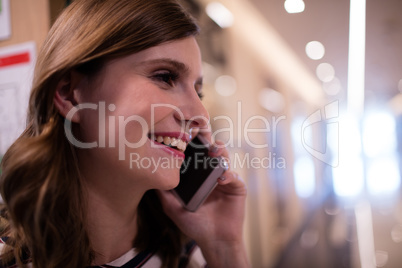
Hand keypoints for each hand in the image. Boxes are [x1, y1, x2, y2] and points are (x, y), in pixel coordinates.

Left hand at [157, 139, 248, 267]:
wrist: (214, 240)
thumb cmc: (194, 224)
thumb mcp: (173, 207)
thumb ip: (163, 192)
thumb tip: (148, 175)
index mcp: (197, 175)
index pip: (194, 154)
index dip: (192, 143)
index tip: (186, 133)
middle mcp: (211, 173)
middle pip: (210, 150)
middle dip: (207, 140)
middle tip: (202, 134)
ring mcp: (225, 178)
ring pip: (224, 158)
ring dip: (219, 151)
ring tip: (213, 151)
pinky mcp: (237, 187)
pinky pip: (234, 176)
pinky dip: (228, 174)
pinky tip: (221, 179)